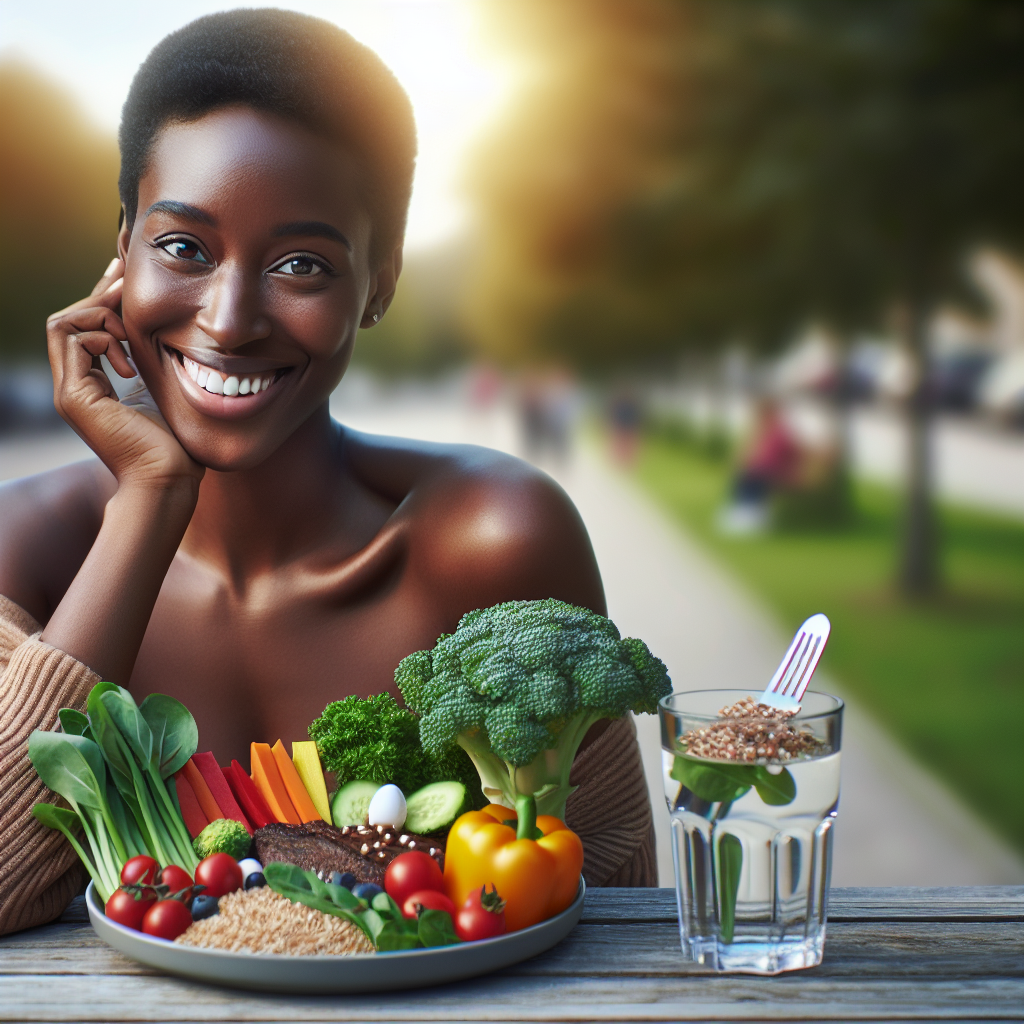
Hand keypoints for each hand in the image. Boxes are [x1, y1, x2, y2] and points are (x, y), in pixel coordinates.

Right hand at [47, 259, 203, 490]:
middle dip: (98, 294)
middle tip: (125, 277)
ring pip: (62, 323)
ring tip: (129, 330)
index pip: (86, 329)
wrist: (169, 481)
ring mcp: (70, 392)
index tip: (125, 275)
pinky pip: (72, 339)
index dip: (103, 298)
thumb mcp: (163, 392)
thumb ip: (152, 366)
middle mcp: (75, 386)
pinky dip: (100, 336)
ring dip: (99, 314)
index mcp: (94, 386)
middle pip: (68, 320)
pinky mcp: (74, 397)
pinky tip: (128, 360)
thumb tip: (164, 337)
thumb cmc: (176, 446)